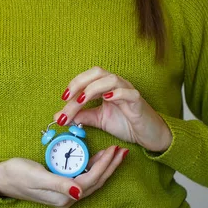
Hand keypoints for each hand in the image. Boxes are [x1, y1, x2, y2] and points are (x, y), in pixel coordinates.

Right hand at [0, 145, 127, 207]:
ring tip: (115, 153)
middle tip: (122, 151)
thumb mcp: (38, 177)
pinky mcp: (62, 185)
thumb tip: (79, 193)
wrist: (2, 177)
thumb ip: (59, 184)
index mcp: (64, 197)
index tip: (113, 150)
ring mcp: (65, 192)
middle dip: (111, 166)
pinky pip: (83, 175)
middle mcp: (68, 197)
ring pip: (92, 179)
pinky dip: (93, 166)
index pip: (91, 180)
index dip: (105, 166)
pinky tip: (98, 157)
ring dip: (104, 166)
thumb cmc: (17, 174)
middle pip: (96, 182)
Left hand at [54, 66, 172, 152]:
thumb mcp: (99, 120)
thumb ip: (81, 116)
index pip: (87, 78)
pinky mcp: (138, 101)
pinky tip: (107, 98)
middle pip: (97, 72)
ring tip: (83, 99)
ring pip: (111, 79)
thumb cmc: (126, 124)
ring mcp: (128, 91)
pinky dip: (117, 93)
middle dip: (80, 82)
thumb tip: (60, 116)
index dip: (74, 85)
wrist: (147, 136)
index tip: (62, 99)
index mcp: (106, 87)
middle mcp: (116, 85)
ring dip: (94, 88)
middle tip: (68, 97)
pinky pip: (128, 92)